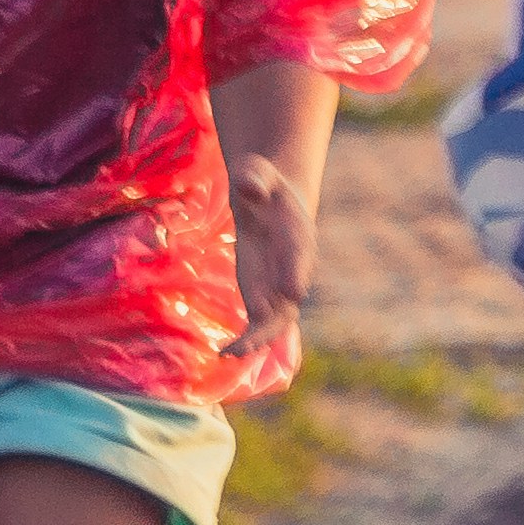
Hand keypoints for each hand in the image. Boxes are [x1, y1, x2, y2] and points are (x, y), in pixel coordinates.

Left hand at [228, 158, 317, 377]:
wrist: (271, 200)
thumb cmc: (264, 184)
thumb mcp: (259, 172)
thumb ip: (255, 178)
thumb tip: (249, 188)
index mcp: (297, 233)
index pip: (299, 254)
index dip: (296, 272)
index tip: (294, 292)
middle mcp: (293, 266)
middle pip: (291, 296)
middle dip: (276, 318)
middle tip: (255, 335)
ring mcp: (279, 283)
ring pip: (276, 318)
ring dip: (258, 337)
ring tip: (232, 352)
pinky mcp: (263, 293)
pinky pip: (259, 322)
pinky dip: (247, 339)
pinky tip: (224, 352)